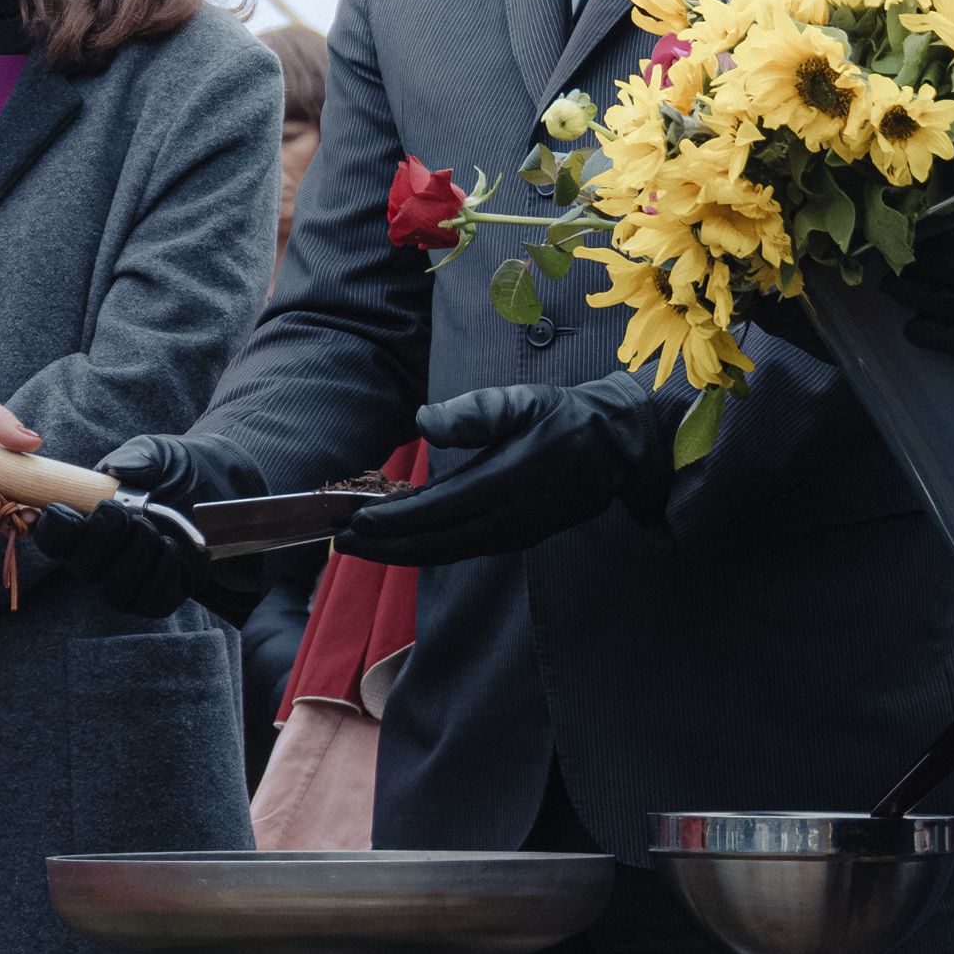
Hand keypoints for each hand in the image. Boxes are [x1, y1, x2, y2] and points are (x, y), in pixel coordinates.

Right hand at [19, 434, 255, 615]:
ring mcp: (126, 582)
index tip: (66, 511)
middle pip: (79, 566)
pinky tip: (172, 547)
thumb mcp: (160, 454)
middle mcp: (98, 558)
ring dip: (134, 554)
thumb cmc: (181, 471)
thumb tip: (114, 472)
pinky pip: (148, 599)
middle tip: (125, 512)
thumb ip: (135, 458)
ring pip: (112, 588)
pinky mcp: (156, 599)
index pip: (52, 537)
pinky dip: (160, 572)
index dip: (53, 529)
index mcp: (85, 521)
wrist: (227, 491)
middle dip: (101, 538)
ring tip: (153, 526)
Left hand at [337, 370, 683, 566]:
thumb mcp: (522, 401)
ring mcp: (511, 534)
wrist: (615, 448)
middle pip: (432, 542)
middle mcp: (505, 518)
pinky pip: (460, 550)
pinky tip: (400, 541)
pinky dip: (424, 549)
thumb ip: (475, 412)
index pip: (435, 511)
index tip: (352, 520)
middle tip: (338, 540)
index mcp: (503, 483)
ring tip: (358, 545)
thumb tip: (425, 422)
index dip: (391, 520)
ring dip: (398, 552)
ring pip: (444, 551)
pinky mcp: (515, 539)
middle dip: (382, 545)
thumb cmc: (563, 417)